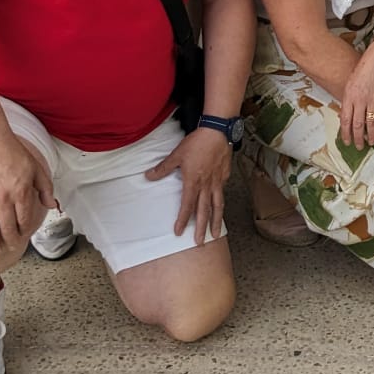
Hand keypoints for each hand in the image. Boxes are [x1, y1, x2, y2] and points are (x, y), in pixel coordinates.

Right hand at [0, 131, 55, 251]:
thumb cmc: (12, 151)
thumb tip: (52, 205)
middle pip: (7, 227)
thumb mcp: (35, 166)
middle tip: (10, 248)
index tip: (24, 236)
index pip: (24, 219)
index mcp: (21, 191)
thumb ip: (45, 187)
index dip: (25, 230)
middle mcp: (3, 198)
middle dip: (10, 241)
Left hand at [146, 127, 231, 242]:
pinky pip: (222, 193)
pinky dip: (221, 203)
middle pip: (204, 211)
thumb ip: (163, 168)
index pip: (187, 206)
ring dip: (216, 221)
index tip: (179, 232)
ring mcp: (217, 181)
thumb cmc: (197, 142)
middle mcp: (206, 185)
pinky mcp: (224, 175)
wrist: (217, 131)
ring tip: (215, 233)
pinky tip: (220, 207)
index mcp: (193, 181)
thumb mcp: (177, 154)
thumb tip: (148, 176)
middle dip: (201, 228)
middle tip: (200, 242)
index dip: (183, 220)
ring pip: (217, 205)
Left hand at [338, 37, 373, 147]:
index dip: (345, 133)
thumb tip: (347, 112)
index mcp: (349, 95)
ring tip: (371, 143)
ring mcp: (373, 100)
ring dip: (370, 136)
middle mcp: (359, 100)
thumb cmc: (365, 66)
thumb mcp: (351, 81)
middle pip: (357, 124)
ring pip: (370, 124)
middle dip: (357, 138)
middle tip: (358, 146)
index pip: (345, 119)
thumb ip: (349, 97)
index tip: (346, 141)